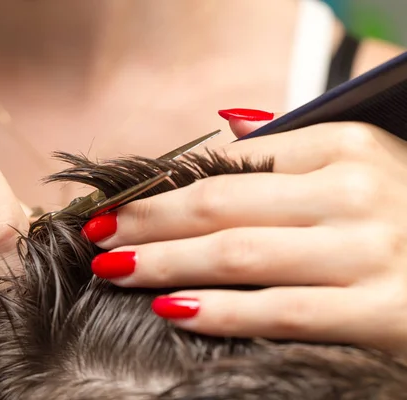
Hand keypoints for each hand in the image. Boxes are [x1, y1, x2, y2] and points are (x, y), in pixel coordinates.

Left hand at [82, 110, 406, 354]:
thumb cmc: (402, 213)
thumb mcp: (355, 166)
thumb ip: (287, 153)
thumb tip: (220, 132)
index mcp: (344, 146)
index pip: (231, 168)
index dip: (165, 187)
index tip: (119, 205)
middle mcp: (355, 191)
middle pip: (222, 206)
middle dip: (148, 222)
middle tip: (98, 235)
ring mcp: (369, 251)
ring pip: (239, 256)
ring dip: (165, 263)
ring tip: (116, 270)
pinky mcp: (379, 311)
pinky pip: (279, 310)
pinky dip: (219, 311)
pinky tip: (171, 310)